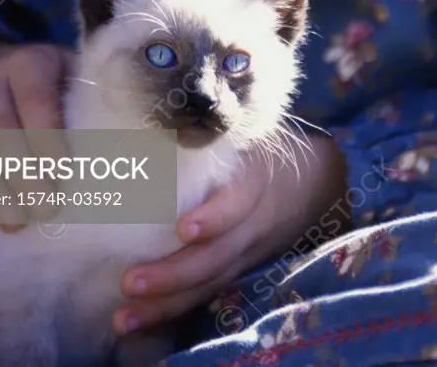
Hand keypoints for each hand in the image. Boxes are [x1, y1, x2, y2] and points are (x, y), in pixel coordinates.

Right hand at [0, 39, 75, 230]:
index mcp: (28, 62)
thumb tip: (119, 148)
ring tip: (17, 223)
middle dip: (23, 174)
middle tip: (46, 209)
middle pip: (1, 130)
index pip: (36, 99)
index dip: (48, 139)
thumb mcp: (68, 76)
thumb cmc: (45, 84)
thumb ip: (87, 102)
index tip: (63, 173)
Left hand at [113, 131, 346, 335]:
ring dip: (164, 304)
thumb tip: (151, 116)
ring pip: (207, 283)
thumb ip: (211, 133)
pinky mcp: (237, 269)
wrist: (314, 181)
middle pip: (216, 256)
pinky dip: (172, 310)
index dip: (214, 218)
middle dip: (173, 274)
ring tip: (122, 318)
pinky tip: (136, 320)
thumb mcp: (248, 134)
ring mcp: (246, 252)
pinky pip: (206, 294)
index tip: (184, 229)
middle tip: (130, 282)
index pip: (238, 203)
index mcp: (255, 181)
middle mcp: (252, 224)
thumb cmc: (262, 148)